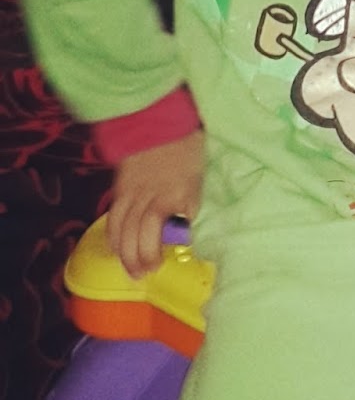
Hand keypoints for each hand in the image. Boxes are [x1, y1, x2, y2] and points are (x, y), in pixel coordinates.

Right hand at [107, 132, 203, 278]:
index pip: (156, 226)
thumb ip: (188, 206)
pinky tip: (116, 249)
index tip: (158, 265)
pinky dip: (112, 236)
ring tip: (130, 271)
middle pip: (134, 232)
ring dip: (123, 252)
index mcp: (170, 193)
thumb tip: (181, 234)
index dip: (152, 249)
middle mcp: (146, 195)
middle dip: (136, 258)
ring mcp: (129, 192)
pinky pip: (113, 217)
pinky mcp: (119, 189)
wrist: (157, 123)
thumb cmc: (185, 151)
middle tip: (142, 276)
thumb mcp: (197, 179)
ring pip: (120, 228)